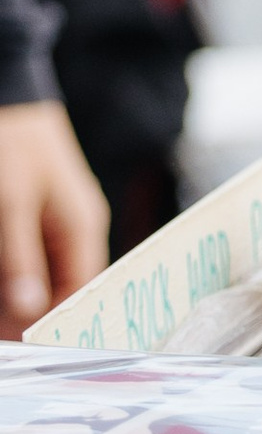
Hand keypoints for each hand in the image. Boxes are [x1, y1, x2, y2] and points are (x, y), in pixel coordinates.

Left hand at [0, 100, 108, 337]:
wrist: (5, 83)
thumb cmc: (10, 141)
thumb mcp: (9, 203)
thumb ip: (18, 260)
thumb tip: (28, 314)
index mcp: (81, 229)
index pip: (79, 296)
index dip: (53, 327)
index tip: (22, 350)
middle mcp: (74, 230)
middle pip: (57, 289)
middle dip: (26, 314)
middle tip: (5, 336)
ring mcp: (53, 221)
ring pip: (38, 274)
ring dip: (15, 294)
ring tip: (0, 314)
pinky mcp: (31, 214)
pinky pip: (26, 256)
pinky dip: (12, 271)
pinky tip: (1, 283)